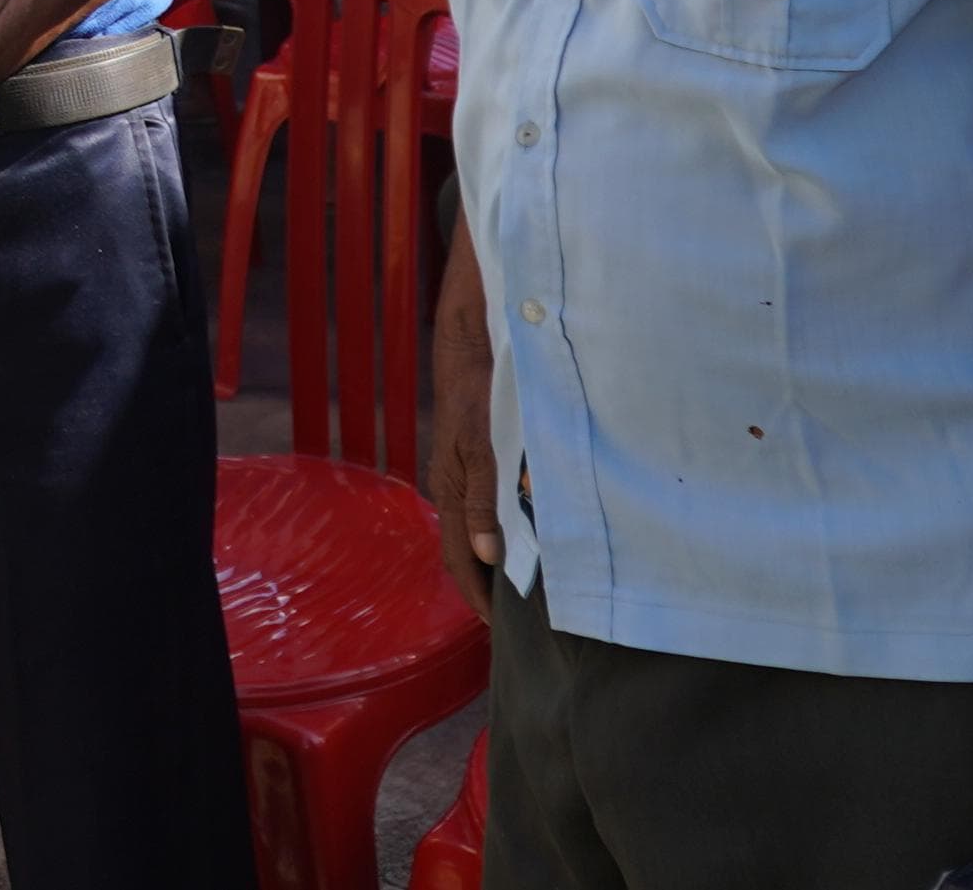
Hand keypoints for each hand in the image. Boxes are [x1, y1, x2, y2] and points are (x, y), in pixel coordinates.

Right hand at [425, 248, 500, 616]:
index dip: (477, 597)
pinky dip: (500, 533)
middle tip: (512, 621)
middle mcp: (454, 487)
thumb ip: (485, 502)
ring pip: (476, 530)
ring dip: (493, 561)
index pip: (459, 560)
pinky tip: (521, 535)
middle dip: (483, 588)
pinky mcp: (478, 456)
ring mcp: (464, 472)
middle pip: (464, 551)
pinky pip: (486, 508)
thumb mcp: (484, 447)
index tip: (499, 631)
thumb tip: (487, 557)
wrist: (472, 340)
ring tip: (519, 588)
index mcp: (451, 491)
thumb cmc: (478, 392)